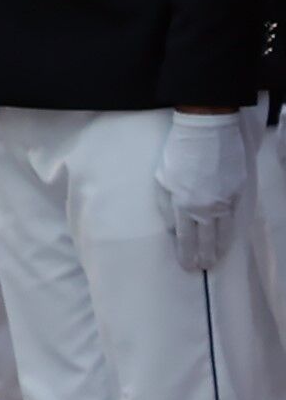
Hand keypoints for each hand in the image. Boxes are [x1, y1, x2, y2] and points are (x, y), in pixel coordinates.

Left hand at [155, 110, 249, 273]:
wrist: (208, 130)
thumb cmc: (178, 152)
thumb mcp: (161, 179)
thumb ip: (167, 205)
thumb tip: (172, 226)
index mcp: (184, 204)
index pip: (186, 238)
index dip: (187, 254)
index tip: (187, 266)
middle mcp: (206, 207)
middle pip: (207, 239)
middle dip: (205, 256)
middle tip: (204, 268)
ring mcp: (225, 200)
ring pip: (224, 231)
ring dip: (220, 247)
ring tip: (216, 258)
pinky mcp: (238, 192)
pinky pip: (235, 217)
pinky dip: (231, 230)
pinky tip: (228, 236)